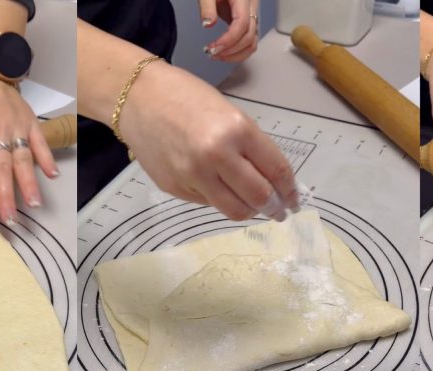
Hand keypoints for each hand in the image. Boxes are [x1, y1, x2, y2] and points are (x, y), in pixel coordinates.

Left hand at [0, 74, 58, 224]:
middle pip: (2, 169)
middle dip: (6, 196)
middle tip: (10, 219)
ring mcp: (16, 129)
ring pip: (23, 160)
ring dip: (28, 183)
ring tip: (33, 204)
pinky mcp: (31, 124)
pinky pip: (40, 143)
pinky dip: (47, 158)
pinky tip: (51, 176)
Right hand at [120, 62, 296, 219]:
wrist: (138, 98)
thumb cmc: (187, 98)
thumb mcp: (231, 114)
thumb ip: (251, 147)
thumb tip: (272, 182)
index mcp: (237, 131)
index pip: (276, 171)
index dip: (289, 190)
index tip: (293, 199)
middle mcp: (216, 156)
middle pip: (258, 197)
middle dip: (274, 208)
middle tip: (278, 211)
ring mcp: (193, 175)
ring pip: (234, 210)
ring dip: (249, 211)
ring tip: (252, 205)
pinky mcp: (174, 188)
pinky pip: (207, 203)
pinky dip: (218, 198)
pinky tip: (215, 185)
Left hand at [199, 0, 259, 62]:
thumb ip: (207, 7)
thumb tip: (207, 24)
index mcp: (242, 0)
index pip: (242, 25)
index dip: (229, 40)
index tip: (213, 48)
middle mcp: (250, 8)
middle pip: (249, 36)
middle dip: (231, 50)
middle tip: (211, 54)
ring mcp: (251, 16)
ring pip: (252, 42)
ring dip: (236, 54)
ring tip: (217, 56)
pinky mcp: (246, 21)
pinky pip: (249, 40)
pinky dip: (239, 51)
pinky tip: (224, 52)